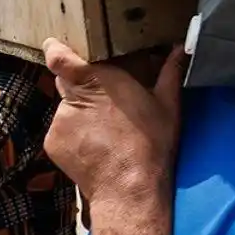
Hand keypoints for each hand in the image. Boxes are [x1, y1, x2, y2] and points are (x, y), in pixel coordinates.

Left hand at [42, 39, 183, 201]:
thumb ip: (171, 72)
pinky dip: (74, 135)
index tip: (55, 45)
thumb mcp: (168, 105)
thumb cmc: (151, 144)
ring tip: (105, 132)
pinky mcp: (52, 143)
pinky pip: (61, 131)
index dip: (56, 50)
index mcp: (98, 79)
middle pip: (67, 81)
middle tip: (104, 100)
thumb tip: (182, 47)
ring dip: (80, 113)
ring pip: (66, 108)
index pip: (60, 57)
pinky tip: (95, 147)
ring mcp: (60, 121)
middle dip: (81, 86)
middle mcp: (73, 97)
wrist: (129, 190)